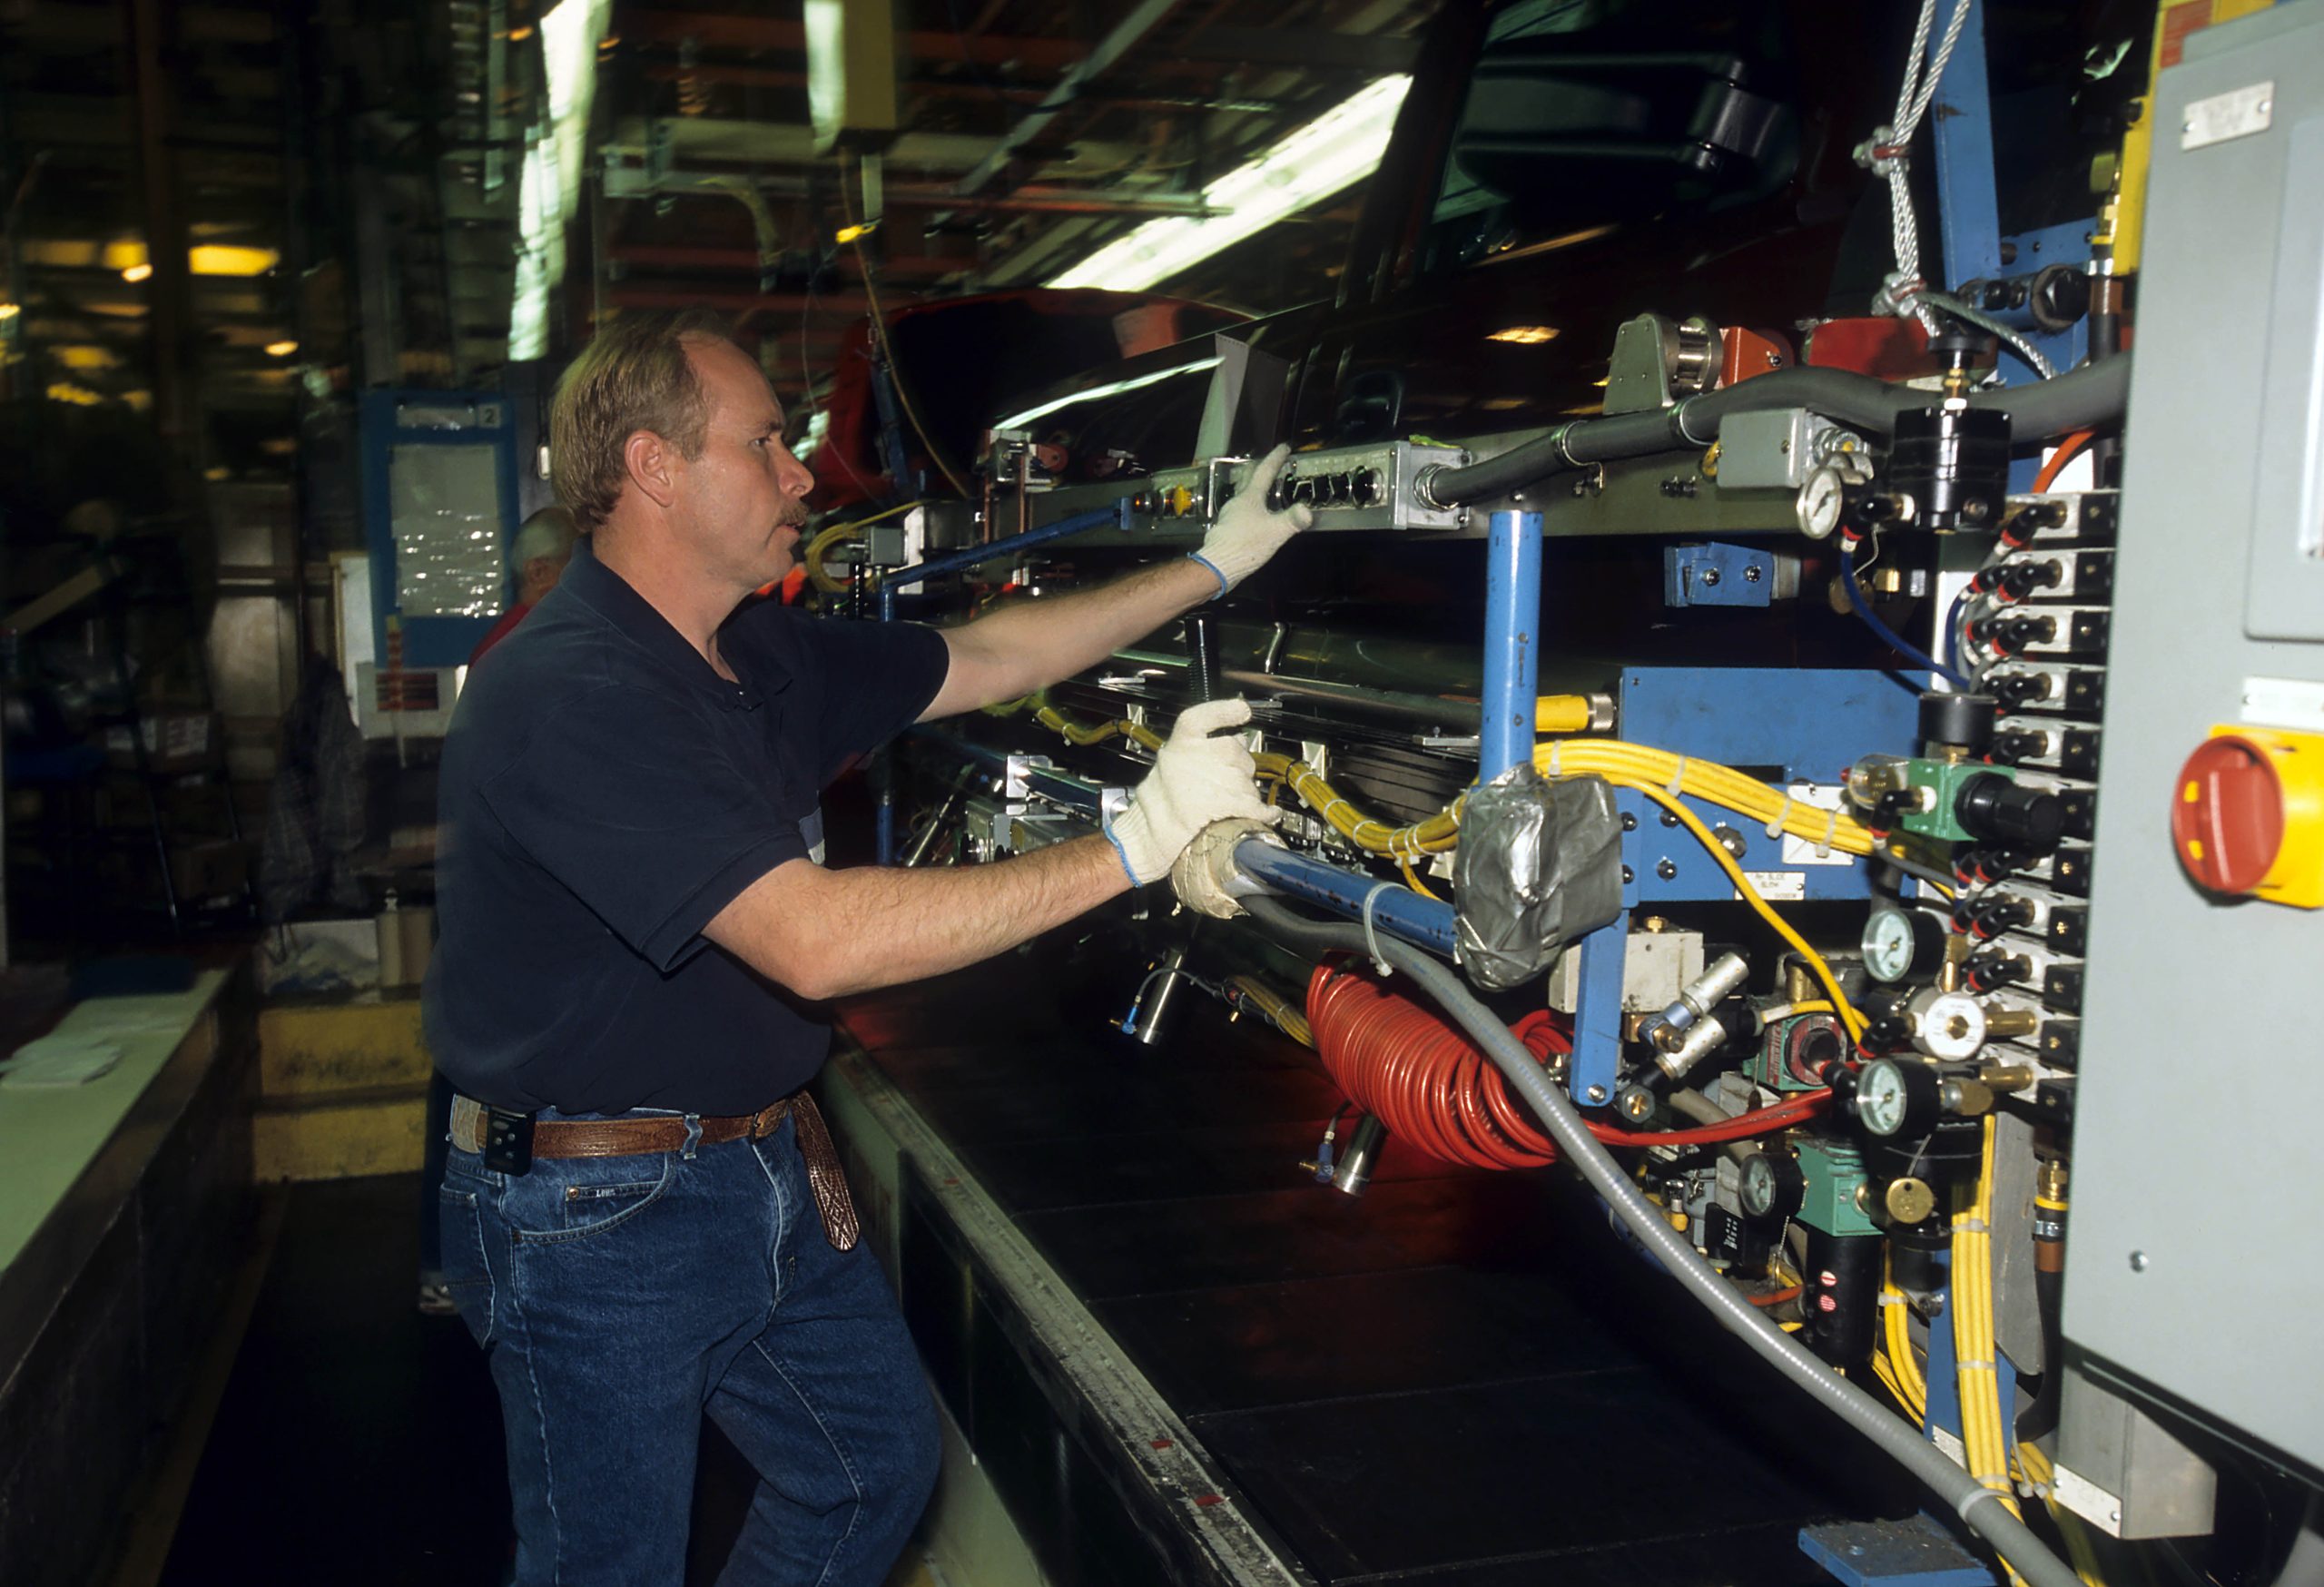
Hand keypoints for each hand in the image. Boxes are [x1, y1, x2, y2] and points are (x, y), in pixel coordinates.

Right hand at [1104, 699, 1276, 884]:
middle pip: (1234, 749)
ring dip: (1249, 792)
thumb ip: (1197, 752)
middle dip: (1242, 765)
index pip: (1203, 717)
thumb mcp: (1168, 766)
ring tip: (1238, 802)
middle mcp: (1191, 758)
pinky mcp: (1216, 807)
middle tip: (1236, 778)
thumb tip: (1235, 743)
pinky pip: (1251, 804)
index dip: (1225, 712)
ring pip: (1245, 779)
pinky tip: (1268, 813)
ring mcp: (1204, 781)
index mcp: (1177, 745)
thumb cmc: (1154, 806)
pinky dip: (1264, 811)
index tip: (1242, 710)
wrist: (1142, 838)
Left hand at [1191, 444, 1313, 595]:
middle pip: (1248, 479)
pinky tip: (1253, 516)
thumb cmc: (1246, 545)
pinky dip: (1249, 505)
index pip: (1265, 471)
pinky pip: (1240, 510)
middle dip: (1259, 468)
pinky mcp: (1226, 529)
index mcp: (1249, 498)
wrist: (1218, 566)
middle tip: (1269, 462)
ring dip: (1253, 487)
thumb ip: (1293, 520)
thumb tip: (1308, 511)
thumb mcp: (1275, 532)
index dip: (1276, 458)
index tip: (1284, 447)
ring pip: (1242, 494)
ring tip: (1263, 488)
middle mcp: (1237, 502)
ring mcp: (1229, 515)